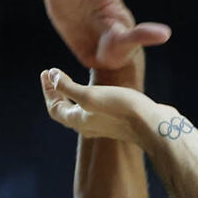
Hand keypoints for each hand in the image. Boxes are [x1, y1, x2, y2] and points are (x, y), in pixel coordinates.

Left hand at [41, 68, 160, 142]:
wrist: (151, 125)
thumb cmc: (121, 109)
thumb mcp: (90, 95)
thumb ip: (68, 86)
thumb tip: (51, 75)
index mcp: (78, 121)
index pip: (54, 107)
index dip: (48, 90)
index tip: (46, 72)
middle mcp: (87, 126)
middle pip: (64, 110)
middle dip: (57, 91)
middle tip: (52, 74)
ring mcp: (102, 125)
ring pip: (79, 111)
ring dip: (71, 95)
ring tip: (70, 81)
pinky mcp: (116, 122)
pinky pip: (94, 110)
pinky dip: (87, 98)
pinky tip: (96, 91)